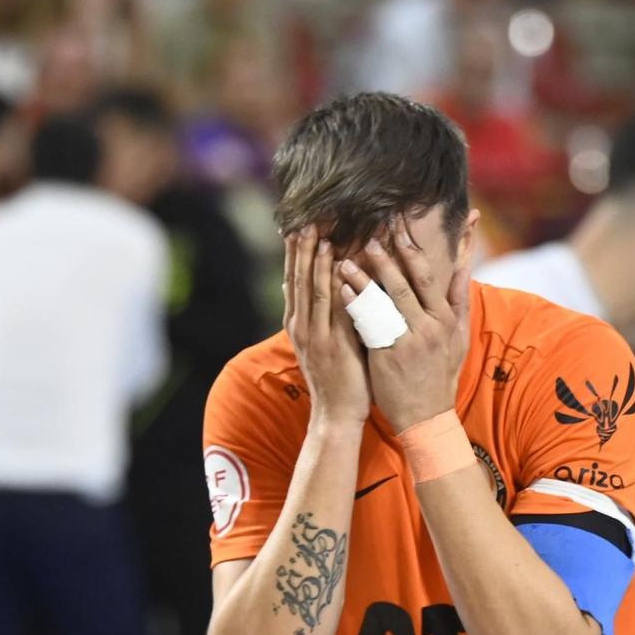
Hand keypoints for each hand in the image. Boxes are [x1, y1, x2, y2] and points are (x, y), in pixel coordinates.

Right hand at [284, 225, 370, 425]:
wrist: (336, 416)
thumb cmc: (335, 380)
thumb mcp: (318, 344)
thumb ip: (312, 316)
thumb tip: (296, 289)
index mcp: (298, 325)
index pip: (294, 281)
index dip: (295, 254)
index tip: (297, 226)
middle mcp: (302, 327)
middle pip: (300, 279)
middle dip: (303, 249)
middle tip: (307, 219)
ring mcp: (316, 336)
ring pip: (314, 289)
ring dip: (316, 261)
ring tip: (319, 234)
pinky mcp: (332, 344)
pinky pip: (334, 308)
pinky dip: (335, 284)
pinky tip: (340, 265)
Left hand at [339, 216, 470, 430]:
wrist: (426, 416)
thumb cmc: (441, 375)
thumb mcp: (459, 337)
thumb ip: (460, 299)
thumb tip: (463, 265)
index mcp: (445, 319)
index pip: (428, 277)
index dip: (412, 251)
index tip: (398, 228)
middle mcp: (429, 328)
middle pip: (406, 284)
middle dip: (387, 257)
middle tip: (369, 235)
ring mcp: (408, 342)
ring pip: (384, 302)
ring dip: (364, 278)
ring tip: (345, 260)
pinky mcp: (387, 356)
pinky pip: (369, 325)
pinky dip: (356, 305)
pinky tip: (342, 290)